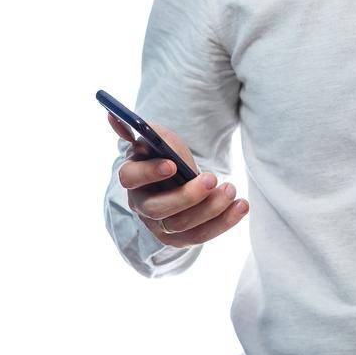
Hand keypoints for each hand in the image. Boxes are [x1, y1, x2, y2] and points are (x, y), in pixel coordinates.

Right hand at [107, 111, 247, 246]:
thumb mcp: (158, 138)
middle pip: (159, 209)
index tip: (172, 164)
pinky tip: (242, 206)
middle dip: (188, 195)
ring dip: (211, 208)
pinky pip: (201, 235)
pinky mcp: (180, 238)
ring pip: (182, 225)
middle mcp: (141, 205)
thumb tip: (113, 116)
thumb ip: (143, 130)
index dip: (150, 173)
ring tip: (231, 189)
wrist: (180, 179)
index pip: (131, 178)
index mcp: (132, 177)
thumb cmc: (167, 154)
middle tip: (212, 178)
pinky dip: (224, 222)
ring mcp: (159, 226)